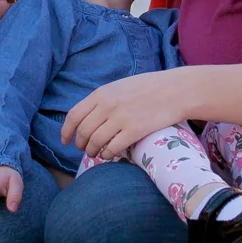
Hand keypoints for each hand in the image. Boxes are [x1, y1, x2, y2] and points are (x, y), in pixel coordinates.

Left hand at [61, 68, 191, 162]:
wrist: (176, 90)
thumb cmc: (149, 87)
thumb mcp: (120, 86)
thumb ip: (103, 99)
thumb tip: (89, 116)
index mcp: (102, 93)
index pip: (74, 115)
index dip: (66, 131)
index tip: (65, 141)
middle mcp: (108, 106)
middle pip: (83, 131)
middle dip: (80, 144)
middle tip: (84, 149)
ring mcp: (121, 118)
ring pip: (95, 142)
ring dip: (92, 152)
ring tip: (95, 154)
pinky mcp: (134, 131)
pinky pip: (113, 148)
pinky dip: (107, 155)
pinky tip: (109, 155)